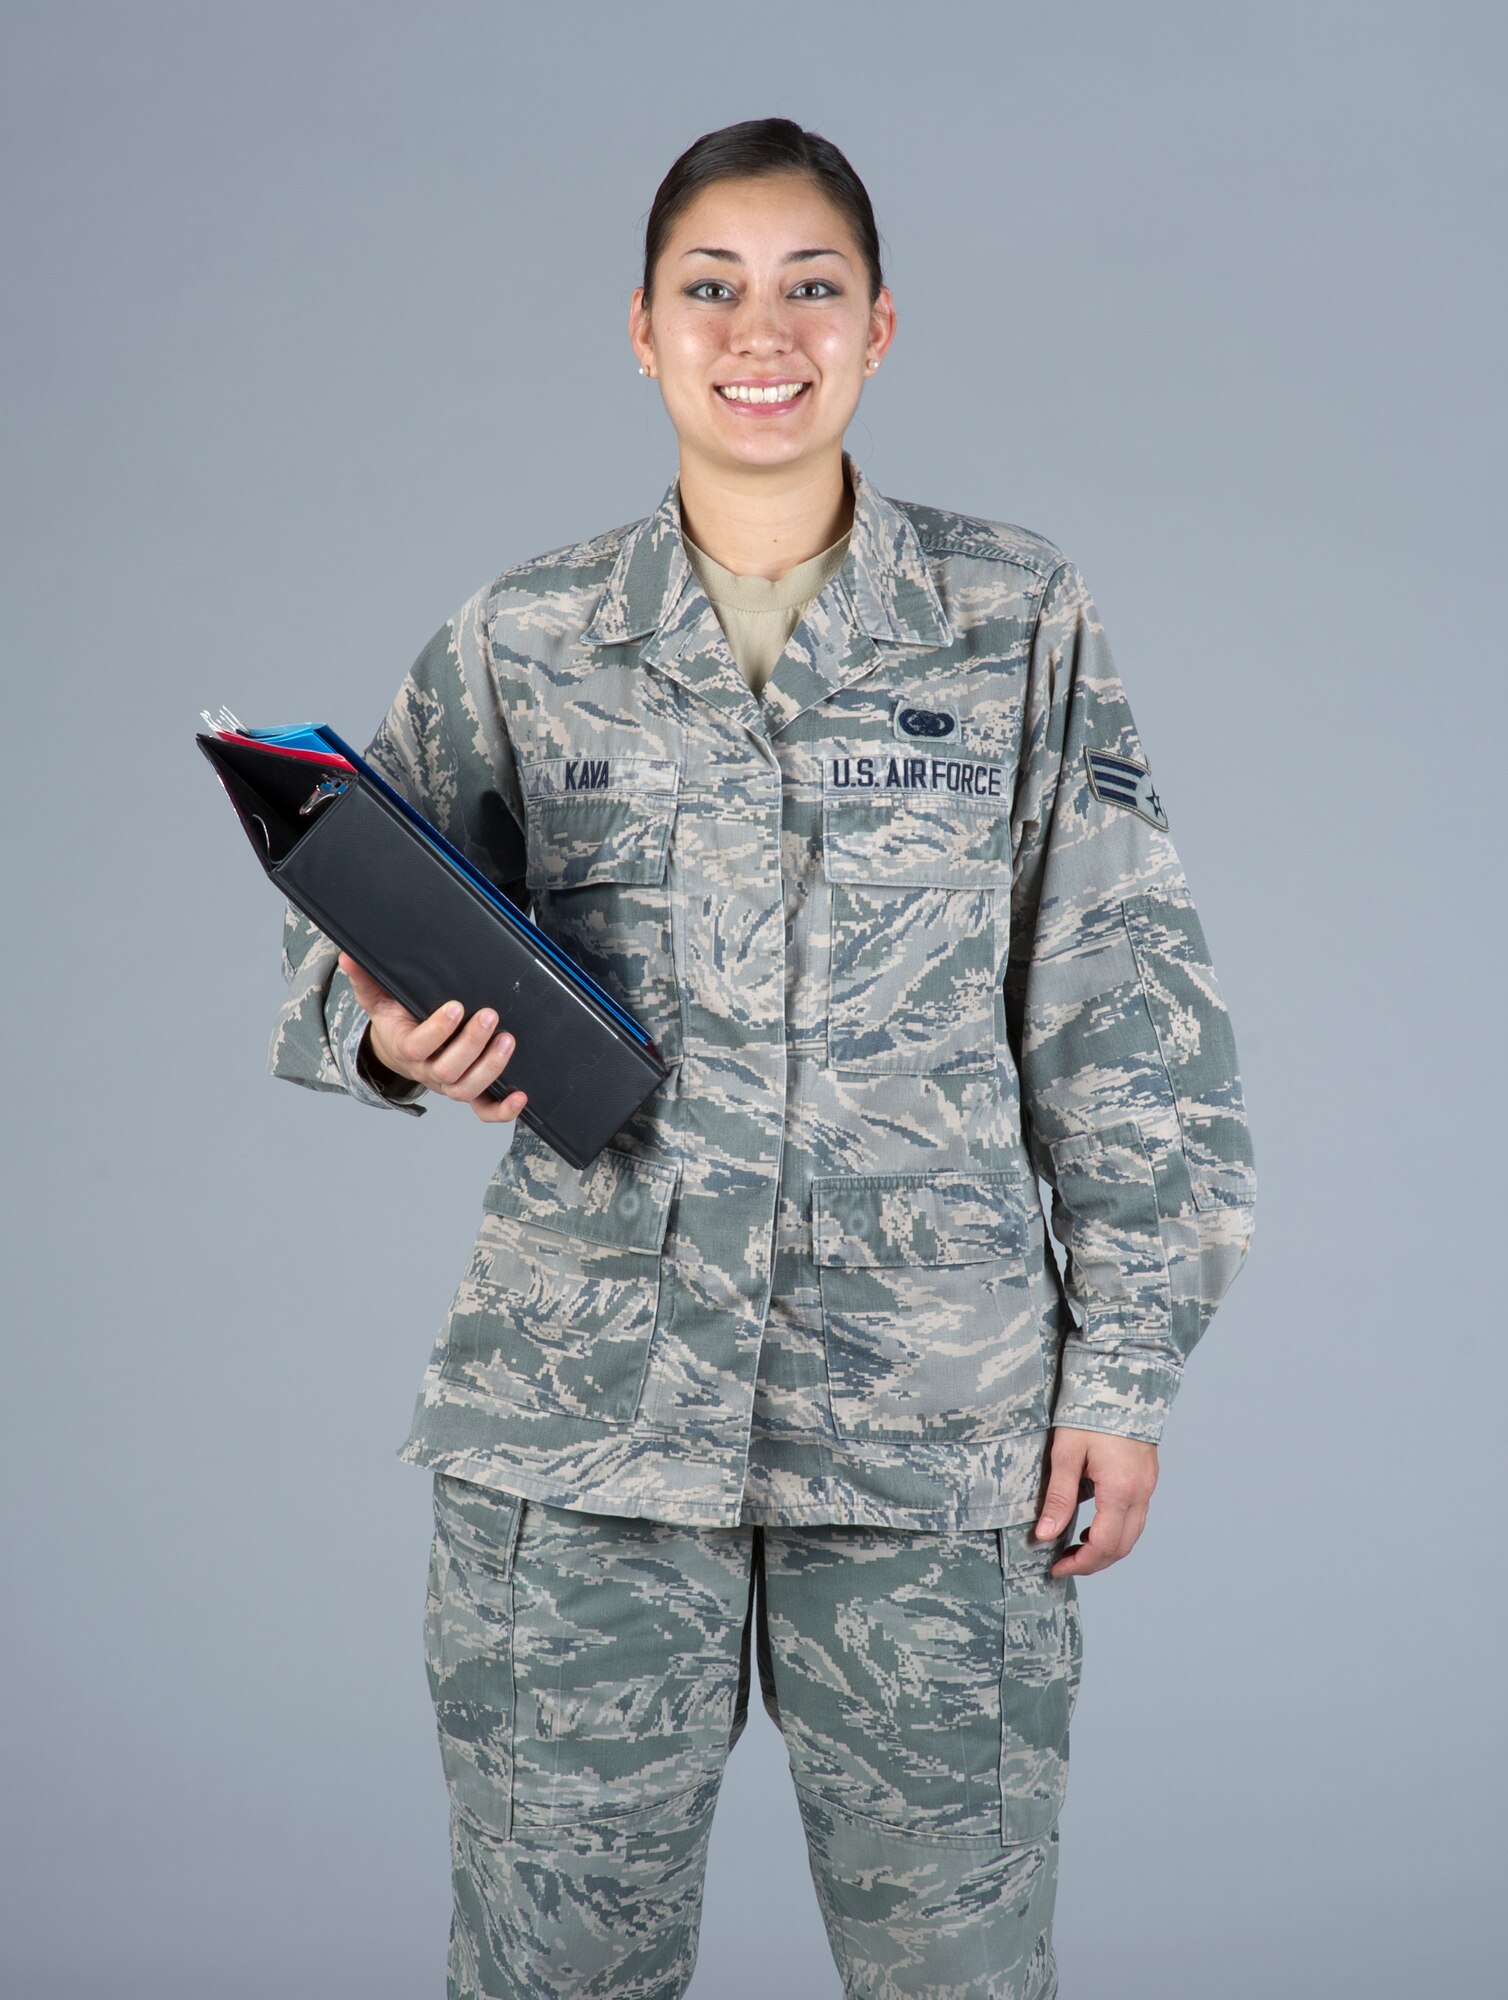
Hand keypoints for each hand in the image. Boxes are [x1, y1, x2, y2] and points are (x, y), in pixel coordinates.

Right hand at [337, 951, 527, 1124]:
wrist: (400, 1050)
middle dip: (471, 1045)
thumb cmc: (396, 1021)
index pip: (418, 1047)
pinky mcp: (468, 1091)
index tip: (457, 1007)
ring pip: (467, 1089)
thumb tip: (347, 956)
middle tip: (490, 1017)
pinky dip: (502, 1109)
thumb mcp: (378, 999)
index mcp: (406, 1049)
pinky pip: (483, 1109)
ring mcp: (449, 1084)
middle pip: (447, 1071)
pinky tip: (520, 1096)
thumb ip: (365, 979)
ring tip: (507, 1041)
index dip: (438, 1031)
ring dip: (490, 1068)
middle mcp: (428, 1072)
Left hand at [1034, 1426, 1158, 1578]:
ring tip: (1075, 1548)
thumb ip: (1058, 1497)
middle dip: (1093, 1562)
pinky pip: (1136, 1517)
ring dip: (1106, 1549)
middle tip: (1063, 1563)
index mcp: (1120, 1489)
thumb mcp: (1065, 1453)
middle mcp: (1140, 1492)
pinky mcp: (1148, 1478)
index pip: (1103, 1545)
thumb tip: (1045, 1535)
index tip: (1055, 1566)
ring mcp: (1148, 1485)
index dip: (1079, 1563)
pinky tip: (1093, 1526)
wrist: (1119, 1379)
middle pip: (1121, 1546)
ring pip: (1132, 1535)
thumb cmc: (1089, 1411)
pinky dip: (1116, 1531)